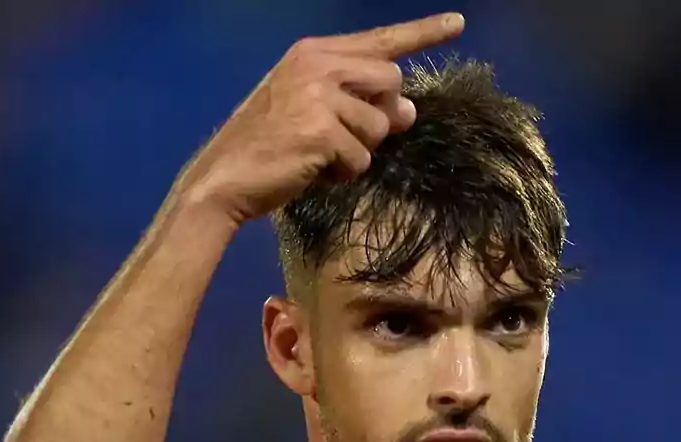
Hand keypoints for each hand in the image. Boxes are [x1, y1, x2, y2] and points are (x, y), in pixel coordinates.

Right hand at [178, 12, 464, 224]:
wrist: (223, 178)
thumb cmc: (268, 147)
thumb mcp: (314, 114)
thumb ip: (361, 104)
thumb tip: (410, 111)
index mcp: (314, 53)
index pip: (381, 41)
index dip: (422, 33)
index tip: (457, 24)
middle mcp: (319, 65)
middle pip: (391, 83)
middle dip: (377, 117)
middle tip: (341, 137)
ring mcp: (320, 96)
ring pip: (378, 127)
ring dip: (356, 152)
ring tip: (317, 156)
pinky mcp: (322, 131)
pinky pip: (361, 160)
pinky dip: (343, 175)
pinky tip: (312, 171)